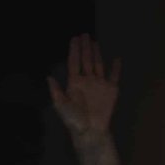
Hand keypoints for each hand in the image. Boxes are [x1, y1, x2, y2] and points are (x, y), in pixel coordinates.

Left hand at [48, 33, 119, 147]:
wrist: (90, 130)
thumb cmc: (73, 120)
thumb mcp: (61, 105)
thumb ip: (56, 91)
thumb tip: (48, 77)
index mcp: (74, 83)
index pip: (74, 63)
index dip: (74, 51)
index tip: (74, 39)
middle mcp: (86, 81)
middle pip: (85, 60)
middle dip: (84, 48)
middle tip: (84, 34)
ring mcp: (99, 84)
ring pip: (97, 64)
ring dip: (96, 53)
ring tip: (94, 42)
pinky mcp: (111, 89)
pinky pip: (114, 75)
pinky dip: (116, 67)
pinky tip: (116, 58)